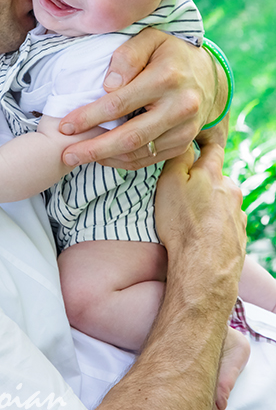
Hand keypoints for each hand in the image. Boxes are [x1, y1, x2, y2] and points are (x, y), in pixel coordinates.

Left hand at [59, 28, 225, 169]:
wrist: (209, 75)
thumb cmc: (169, 53)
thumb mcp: (150, 39)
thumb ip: (127, 55)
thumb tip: (109, 84)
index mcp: (167, 78)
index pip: (120, 104)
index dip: (89, 117)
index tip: (66, 126)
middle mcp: (180, 107)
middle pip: (130, 137)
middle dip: (95, 149)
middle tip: (67, 155)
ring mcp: (185, 129)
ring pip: (139, 153)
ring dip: (106, 158)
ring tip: (79, 157)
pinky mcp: (183, 144)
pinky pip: (149, 159)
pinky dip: (123, 161)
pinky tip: (102, 157)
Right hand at [155, 143, 245, 298]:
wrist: (203, 268)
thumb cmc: (182, 224)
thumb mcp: (169, 182)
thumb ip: (178, 158)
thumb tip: (185, 141)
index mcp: (214, 174)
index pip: (212, 149)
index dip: (201, 146)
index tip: (192, 147)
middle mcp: (231, 191)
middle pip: (217, 178)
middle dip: (203, 182)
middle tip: (182, 195)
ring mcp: (238, 215)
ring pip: (223, 202)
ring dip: (210, 206)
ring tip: (190, 221)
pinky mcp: (240, 237)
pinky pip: (226, 224)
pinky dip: (215, 227)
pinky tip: (201, 237)